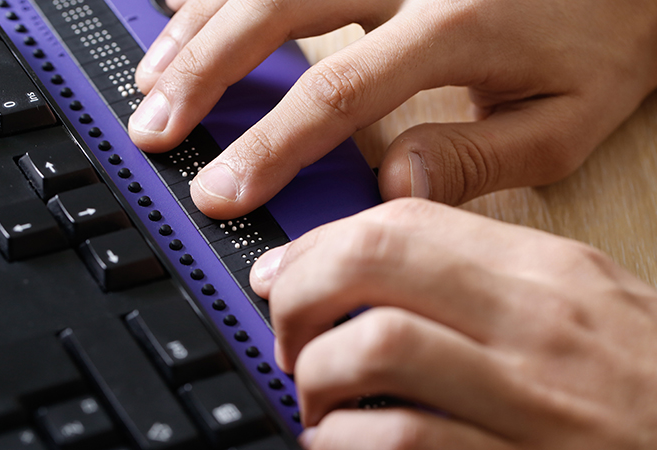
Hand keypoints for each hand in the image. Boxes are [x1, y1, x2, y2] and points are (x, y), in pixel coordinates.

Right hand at [127, 0, 656, 218]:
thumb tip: (393, 187)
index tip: (221, 191)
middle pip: (277, 10)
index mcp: (455, 24)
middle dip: (204, 75)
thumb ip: (478, 157)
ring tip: (152, 79)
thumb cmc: (599, 39)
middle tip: (154, 128)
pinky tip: (184, 10)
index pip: (337, 90)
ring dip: (199, 25)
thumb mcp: (565, 120)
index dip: (268, 145)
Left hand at [249, 199, 656, 448]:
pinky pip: (400, 439)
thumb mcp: (578, 305)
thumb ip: (480, 281)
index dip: (318, 244)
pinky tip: (341, 441)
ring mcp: (528, 401)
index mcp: (544, 273)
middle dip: (298, 293)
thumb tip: (372, 272)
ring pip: (374, 345)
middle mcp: (533, 324)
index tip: (284, 272)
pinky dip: (344, 440)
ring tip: (314, 392)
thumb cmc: (641, 383)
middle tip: (287, 330)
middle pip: (372, 262)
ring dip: (316, 371)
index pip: (401, 220)